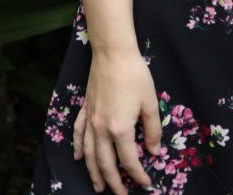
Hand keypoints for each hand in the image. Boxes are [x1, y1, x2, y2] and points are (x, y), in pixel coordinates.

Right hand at [74, 50, 160, 192]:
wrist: (113, 52)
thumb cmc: (134, 74)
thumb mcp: (150, 102)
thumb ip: (152, 130)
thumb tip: (154, 152)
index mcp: (120, 129)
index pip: (129, 160)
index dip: (138, 174)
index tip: (146, 183)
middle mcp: (102, 129)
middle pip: (106, 163)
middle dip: (114, 183)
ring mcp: (91, 119)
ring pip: (89, 154)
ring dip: (94, 172)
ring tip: (99, 187)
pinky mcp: (86, 108)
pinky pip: (79, 133)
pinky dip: (78, 148)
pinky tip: (79, 158)